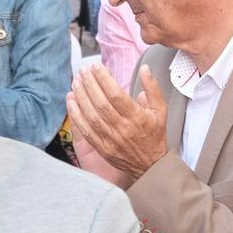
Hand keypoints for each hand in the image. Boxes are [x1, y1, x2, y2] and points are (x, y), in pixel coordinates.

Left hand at [66, 61, 166, 181]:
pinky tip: (71, 102)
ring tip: (76, 82)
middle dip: (90, 84)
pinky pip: (86, 130)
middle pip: (101, 103)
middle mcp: (122, 128)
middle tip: (83, 71)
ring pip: (91, 116)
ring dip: (81, 97)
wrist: (150, 165)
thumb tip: (145, 68)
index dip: (104, 79)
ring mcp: (110, 139)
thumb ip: (153, 89)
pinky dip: (76, 116)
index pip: (116, 94)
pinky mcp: (101, 148)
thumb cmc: (155, 135)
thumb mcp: (161, 110)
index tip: (96, 66)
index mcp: (137, 117)